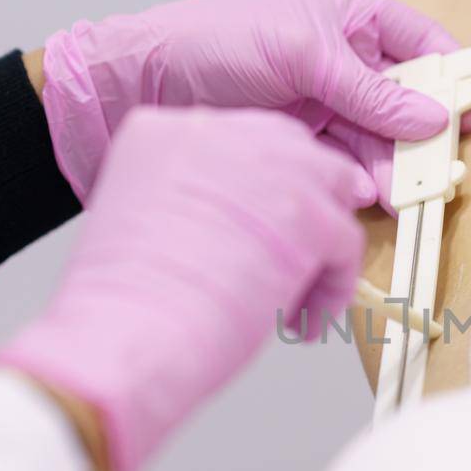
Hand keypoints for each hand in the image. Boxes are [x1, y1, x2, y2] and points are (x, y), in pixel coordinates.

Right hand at [0, 106, 367, 470]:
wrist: (124, 339)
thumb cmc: (126, 309)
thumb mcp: (146, 222)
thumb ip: (196, 202)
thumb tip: (249, 224)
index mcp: (163, 131)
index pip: (240, 139)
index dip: (262, 187)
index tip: (264, 229)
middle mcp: (215, 132)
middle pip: (292, 149)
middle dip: (302, 205)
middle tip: (298, 258)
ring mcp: (265, 167)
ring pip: (328, 193)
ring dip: (320, 249)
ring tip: (294, 300)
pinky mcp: (305, 213)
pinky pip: (345, 243)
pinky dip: (330, 291)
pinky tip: (301, 323)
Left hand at [39, 0, 470, 202]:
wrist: (138, 85)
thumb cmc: (214, 43)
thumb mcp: (300, 56)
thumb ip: (369, 90)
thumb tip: (434, 118)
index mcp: (349, 17)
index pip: (422, 40)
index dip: (453, 74)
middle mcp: (343, 60)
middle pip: (407, 99)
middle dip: (422, 135)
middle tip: (439, 172)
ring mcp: (324, 104)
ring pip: (378, 138)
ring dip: (392, 166)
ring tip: (399, 196)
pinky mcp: (302, 144)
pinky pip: (347, 163)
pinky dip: (361, 180)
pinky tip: (367, 197)